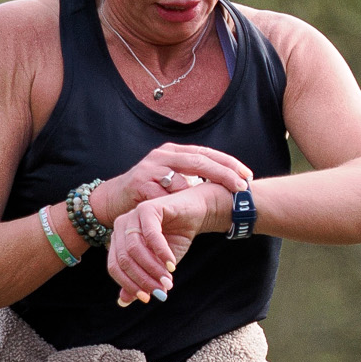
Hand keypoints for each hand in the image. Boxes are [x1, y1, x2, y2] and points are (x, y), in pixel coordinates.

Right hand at [89, 144, 252, 228]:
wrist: (112, 199)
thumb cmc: (147, 191)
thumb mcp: (170, 178)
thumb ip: (191, 176)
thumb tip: (223, 180)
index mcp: (174, 152)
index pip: (207, 153)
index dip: (229, 163)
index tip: (248, 176)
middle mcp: (163, 155)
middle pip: (200, 160)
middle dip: (224, 173)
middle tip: (242, 186)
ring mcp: (150, 168)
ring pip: (183, 176)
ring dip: (202, 189)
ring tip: (220, 199)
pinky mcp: (139, 184)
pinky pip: (163, 194)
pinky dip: (177, 201)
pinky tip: (190, 209)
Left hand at [108, 186, 231, 305]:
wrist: (195, 214)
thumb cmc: (174, 239)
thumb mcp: (157, 265)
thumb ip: (140, 280)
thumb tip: (122, 302)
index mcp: (118, 240)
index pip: (115, 267)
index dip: (129, 285)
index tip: (147, 298)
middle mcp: (120, 227)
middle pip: (124, 260)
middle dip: (143, 279)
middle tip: (161, 292)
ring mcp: (132, 215)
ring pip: (135, 250)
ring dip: (153, 268)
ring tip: (168, 280)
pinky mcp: (147, 208)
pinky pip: (151, 235)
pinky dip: (161, 252)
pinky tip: (171, 265)